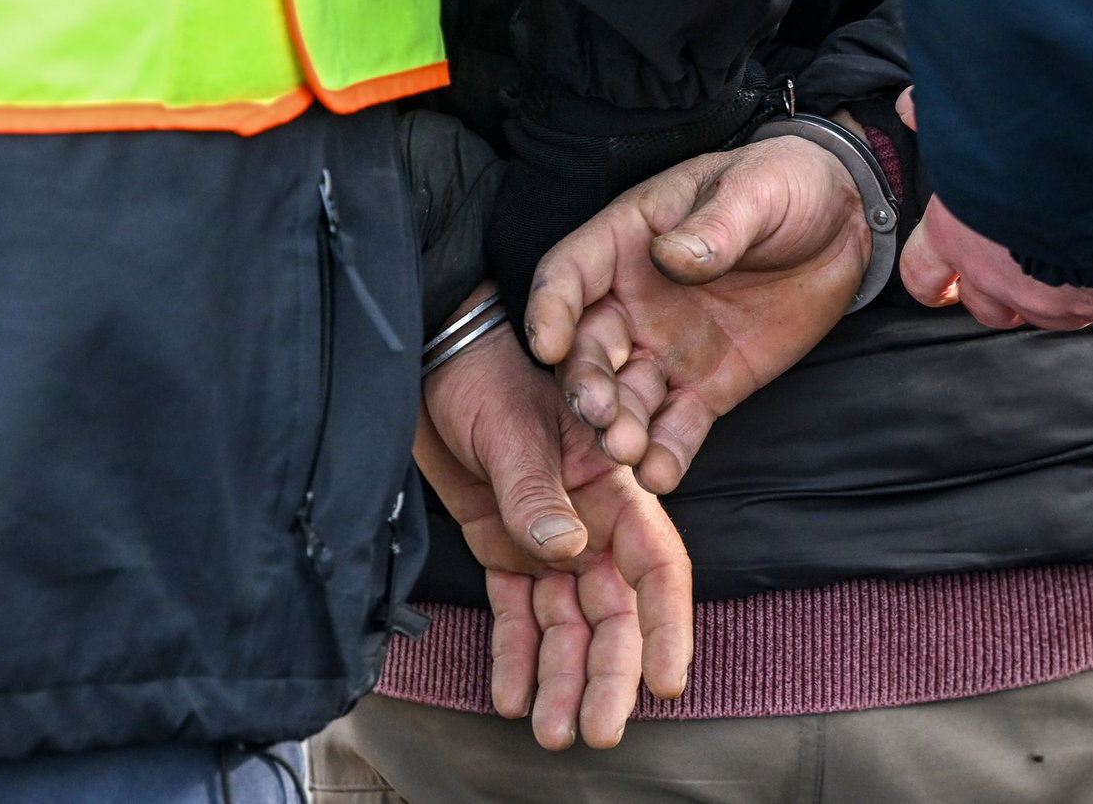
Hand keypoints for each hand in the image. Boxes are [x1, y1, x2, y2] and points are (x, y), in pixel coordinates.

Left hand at [419, 287, 691, 749]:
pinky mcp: (503, 549)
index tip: (664, 680)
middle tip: (598, 730)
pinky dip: (516, 657)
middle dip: (608, 673)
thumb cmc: (481, 374)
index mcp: (611, 486)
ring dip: (562, 679)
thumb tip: (565, 552)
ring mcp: (547, 540)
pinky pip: (517, 614)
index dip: (666, 623)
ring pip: (566, 624)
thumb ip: (536, 492)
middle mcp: (588, 521)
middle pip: (612, 610)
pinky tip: (513, 698)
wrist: (426, 360)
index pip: (655, 563)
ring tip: (553, 732)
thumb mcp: (511, 427)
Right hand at [525, 136, 870, 493]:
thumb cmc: (785, 185)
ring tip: (627, 451)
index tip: (549, 343)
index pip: (569, 275)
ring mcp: (667, 348)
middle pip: (589, 348)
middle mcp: (633, 301)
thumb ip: (715, 226)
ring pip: (627, 395)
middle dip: (587, 383)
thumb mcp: (755, 190)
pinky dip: (666, 453)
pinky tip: (661, 473)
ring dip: (620, 426)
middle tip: (600, 413)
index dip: (551, 308)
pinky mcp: (707, 387)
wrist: (842, 223)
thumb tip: (672, 257)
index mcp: (627, 241)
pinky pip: (678, 425)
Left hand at [893, 87, 1092, 329]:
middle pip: (986, 308)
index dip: (933, 281)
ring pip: (1046, 314)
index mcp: (954, 236)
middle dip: (999, 292)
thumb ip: (938, 119)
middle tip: (1020, 263)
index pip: (923, 277)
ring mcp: (1050, 299)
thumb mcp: (968, 120)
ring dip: (1057, 292)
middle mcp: (996, 278)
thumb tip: (912, 108)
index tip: (943, 280)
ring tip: (1080, 255)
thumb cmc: (1030, 139)